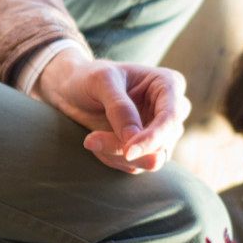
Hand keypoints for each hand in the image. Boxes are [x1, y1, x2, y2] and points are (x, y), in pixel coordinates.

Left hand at [35, 52, 189, 173]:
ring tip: (90, 140)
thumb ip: (119, 108)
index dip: (153, 138)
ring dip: (117, 155)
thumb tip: (134, 139)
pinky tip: (96, 142)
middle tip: (91, 141)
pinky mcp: (146, 149)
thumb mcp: (100, 82)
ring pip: (150, 159)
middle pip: (162, 142)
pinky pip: (135, 165)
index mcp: (168, 84)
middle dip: (126, 147)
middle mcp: (170, 110)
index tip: (128, 152)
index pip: (171, 117)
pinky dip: (112, 158)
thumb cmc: (88, 77)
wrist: (71, 90)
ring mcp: (160, 132)